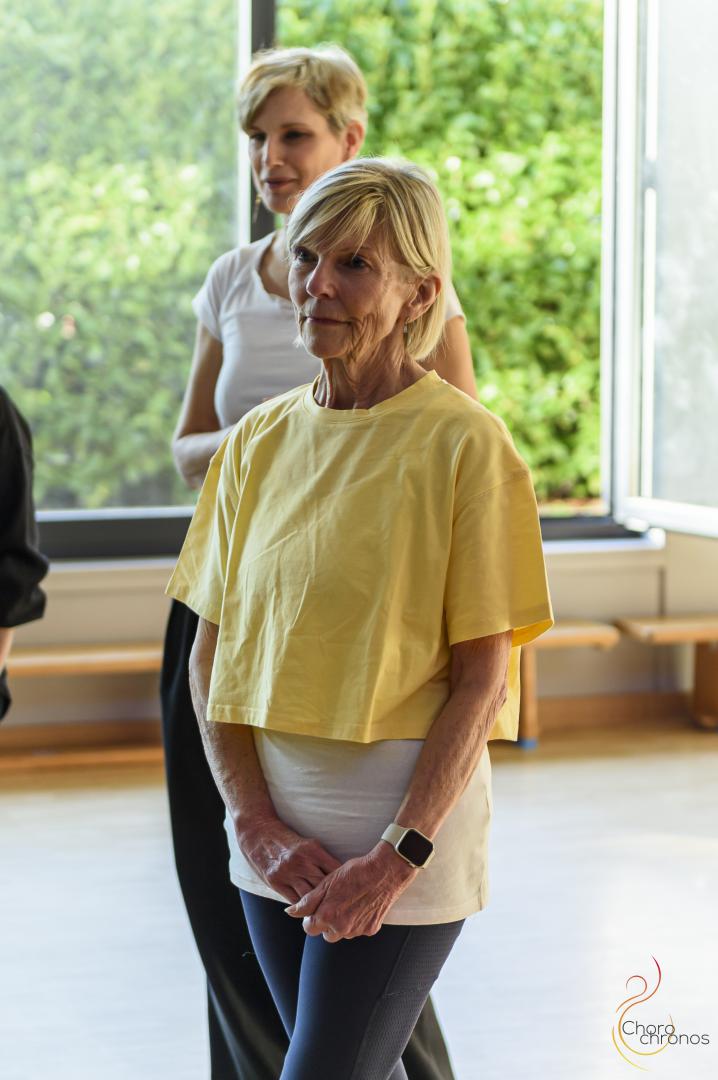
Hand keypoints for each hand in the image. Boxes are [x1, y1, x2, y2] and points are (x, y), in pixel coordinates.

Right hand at [235, 815, 342, 904]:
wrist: (258, 832)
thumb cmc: (287, 840)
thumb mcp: (307, 844)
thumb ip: (321, 859)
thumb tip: (341, 876)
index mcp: (312, 849)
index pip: (334, 869)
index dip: (344, 881)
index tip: (352, 889)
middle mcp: (300, 861)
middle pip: (323, 885)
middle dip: (333, 897)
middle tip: (344, 907)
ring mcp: (287, 873)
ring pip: (308, 897)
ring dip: (318, 906)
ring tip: (329, 914)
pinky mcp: (275, 882)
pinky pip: (293, 901)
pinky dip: (303, 907)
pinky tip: (310, 911)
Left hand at [283, 840, 418, 940]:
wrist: (385, 871)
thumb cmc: (355, 872)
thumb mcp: (327, 882)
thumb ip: (307, 901)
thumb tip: (291, 912)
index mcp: (327, 916)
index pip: (309, 928)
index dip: (312, 917)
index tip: (318, 907)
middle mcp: (342, 928)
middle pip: (326, 934)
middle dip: (327, 922)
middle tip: (336, 902)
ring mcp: (357, 930)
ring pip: (343, 932)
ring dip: (343, 922)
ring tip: (350, 901)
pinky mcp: (371, 929)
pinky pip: (359, 930)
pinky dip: (359, 921)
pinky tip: (362, 904)